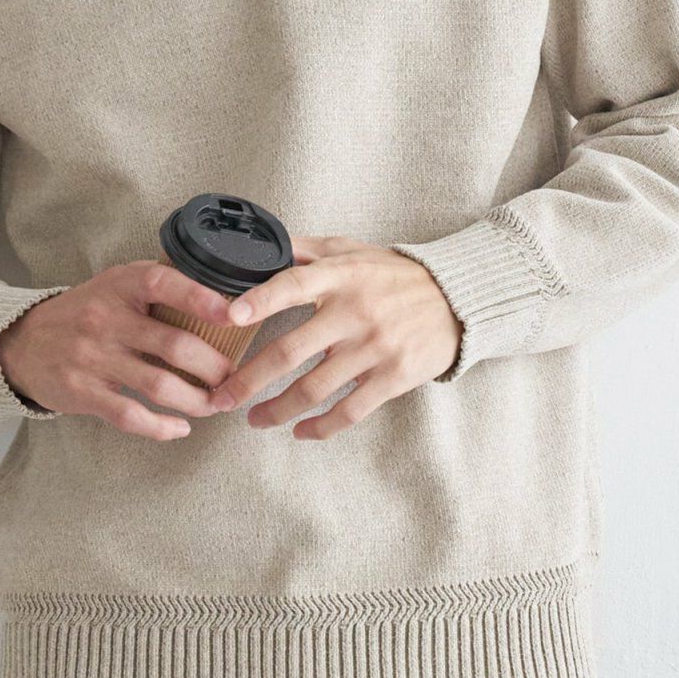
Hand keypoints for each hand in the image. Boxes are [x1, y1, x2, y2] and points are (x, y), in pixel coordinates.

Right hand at [0, 260, 243, 440]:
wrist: (21, 343)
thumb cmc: (84, 312)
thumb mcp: (114, 285)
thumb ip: (156, 287)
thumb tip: (219, 298)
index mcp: (120, 285)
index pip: (164, 284)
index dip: (202, 298)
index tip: (234, 315)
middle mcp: (106, 319)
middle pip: (174, 345)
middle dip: (214, 367)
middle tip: (234, 378)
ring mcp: (93, 357)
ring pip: (159, 385)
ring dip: (196, 400)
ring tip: (216, 405)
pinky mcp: (83, 392)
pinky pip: (131, 415)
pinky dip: (161, 426)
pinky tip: (180, 427)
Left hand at [204, 235, 462, 439]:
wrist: (457, 299)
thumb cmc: (394, 275)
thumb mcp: (351, 250)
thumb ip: (306, 251)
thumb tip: (260, 246)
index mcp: (341, 276)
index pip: (294, 284)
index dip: (261, 300)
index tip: (230, 317)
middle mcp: (355, 311)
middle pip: (291, 351)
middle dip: (249, 380)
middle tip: (221, 397)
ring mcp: (375, 347)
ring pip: (315, 388)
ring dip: (277, 409)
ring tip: (254, 419)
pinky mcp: (394, 377)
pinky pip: (350, 410)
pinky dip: (321, 427)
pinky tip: (300, 431)